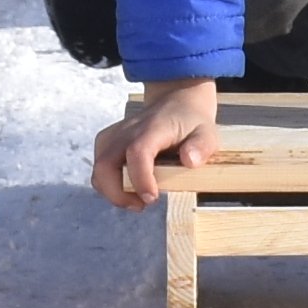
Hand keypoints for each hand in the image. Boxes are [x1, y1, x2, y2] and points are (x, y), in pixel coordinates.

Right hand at [94, 75, 223, 206]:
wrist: (177, 102)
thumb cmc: (191, 122)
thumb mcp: (207, 133)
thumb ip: (202, 146)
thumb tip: (190, 160)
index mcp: (153, 128)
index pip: (137, 152)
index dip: (140, 178)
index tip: (151, 198)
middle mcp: (128, 131)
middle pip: (106, 163)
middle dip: (117, 192)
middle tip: (140, 205)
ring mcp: (115, 136)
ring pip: (99, 168)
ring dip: (112, 191)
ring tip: (136, 201)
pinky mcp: (108, 142)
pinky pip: (100, 167)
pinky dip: (109, 184)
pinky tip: (128, 190)